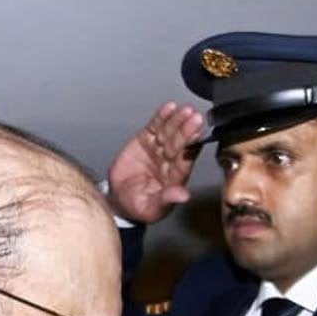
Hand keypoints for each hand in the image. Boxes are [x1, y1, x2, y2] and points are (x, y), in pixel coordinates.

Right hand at [105, 102, 205, 223]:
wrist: (118, 199)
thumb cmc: (138, 206)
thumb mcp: (151, 208)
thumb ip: (167, 199)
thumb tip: (184, 196)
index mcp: (175, 178)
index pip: (186, 160)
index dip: (191, 147)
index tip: (197, 135)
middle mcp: (170, 162)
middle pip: (180, 144)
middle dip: (186, 130)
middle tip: (194, 117)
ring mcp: (158, 150)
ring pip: (170, 133)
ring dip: (177, 120)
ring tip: (184, 110)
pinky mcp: (146, 141)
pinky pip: (155, 127)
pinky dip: (162, 117)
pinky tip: (169, 107)